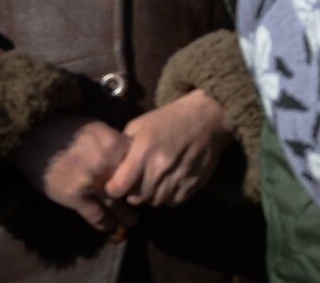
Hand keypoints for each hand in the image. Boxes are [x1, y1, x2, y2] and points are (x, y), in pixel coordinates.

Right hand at [13, 115, 136, 235]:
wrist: (36, 137)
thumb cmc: (69, 130)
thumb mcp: (100, 129)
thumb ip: (117, 144)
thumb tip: (131, 157)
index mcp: (116, 145)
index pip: (140, 164)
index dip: (144, 175)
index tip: (148, 182)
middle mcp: (108, 165)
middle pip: (130, 186)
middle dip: (138, 196)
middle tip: (143, 202)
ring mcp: (92, 183)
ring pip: (116, 204)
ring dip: (126, 215)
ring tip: (132, 221)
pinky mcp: (75, 198)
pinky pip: (96, 215)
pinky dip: (105, 224)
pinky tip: (111, 228)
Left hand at [103, 89, 232, 207]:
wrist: (209, 117)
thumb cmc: (170, 118)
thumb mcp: (141, 125)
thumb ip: (124, 147)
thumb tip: (110, 168)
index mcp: (144, 150)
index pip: (117, 188)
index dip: (113, 188)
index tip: (117, 183)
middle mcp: (160, 167)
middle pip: (135, 199)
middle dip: (132, 192)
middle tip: (137, 180)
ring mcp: (178, 178)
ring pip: (154, 202)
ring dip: (151, 194)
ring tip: (155, 179)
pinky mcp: (192, 185)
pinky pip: (172, 202)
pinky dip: (168, 195)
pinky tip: (170, 180)